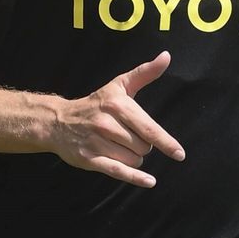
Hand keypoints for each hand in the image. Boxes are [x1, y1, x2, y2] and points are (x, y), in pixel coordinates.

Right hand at [49, 51, 184, 187]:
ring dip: (133, 158)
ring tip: (119, 146)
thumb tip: (166, 56)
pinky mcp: (90, 158)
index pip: (148, 127)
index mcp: (117, 104)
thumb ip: (145, 73)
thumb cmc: (96, 103)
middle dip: (142, 145)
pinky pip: (119, 172)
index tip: (179, 153)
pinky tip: (149, 181)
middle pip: (143, 147)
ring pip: (134, 160)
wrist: (59, 121)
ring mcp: (97, 142)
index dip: (165, 142)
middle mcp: (107, 123)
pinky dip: (135, 178)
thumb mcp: (119, 85)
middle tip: (127, 135)